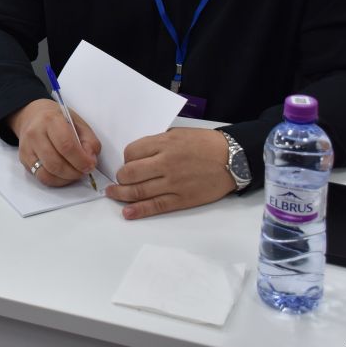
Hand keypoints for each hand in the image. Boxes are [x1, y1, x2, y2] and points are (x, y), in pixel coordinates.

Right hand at [7, 99, 100, 186]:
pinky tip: (63, 174)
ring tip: (74, 172)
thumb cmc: (58, 119)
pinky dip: (56, 180)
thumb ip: (89, 141)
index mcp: (51, 120)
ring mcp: (27, 147)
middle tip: (83, 170)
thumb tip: (90, 160)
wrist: (34, 115)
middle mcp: (35, 133)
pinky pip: (41, 177)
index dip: (81, 160)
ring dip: (65, 178)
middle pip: (55, 163)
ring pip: (47, 174)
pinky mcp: (24, 159)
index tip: (90, 165)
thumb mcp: (79, 123)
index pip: (66, 145)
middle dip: (74, 172)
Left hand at [105, 128, 235, 219]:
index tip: (128, 162)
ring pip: (138, 191)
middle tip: (120, 179)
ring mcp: (173, 183)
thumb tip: (139, 154)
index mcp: (164, 143)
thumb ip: (158, 142)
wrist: (232, 159)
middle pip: (130, 172)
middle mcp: (165, 163)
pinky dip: (138, 211)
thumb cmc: (205, 144)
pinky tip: (127, 213)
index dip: (126, 159)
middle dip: (121, 177)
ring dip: (121, 194)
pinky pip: (155, 206)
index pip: (132, 152)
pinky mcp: (181, 199)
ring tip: (112, 194)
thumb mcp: (178, 134)